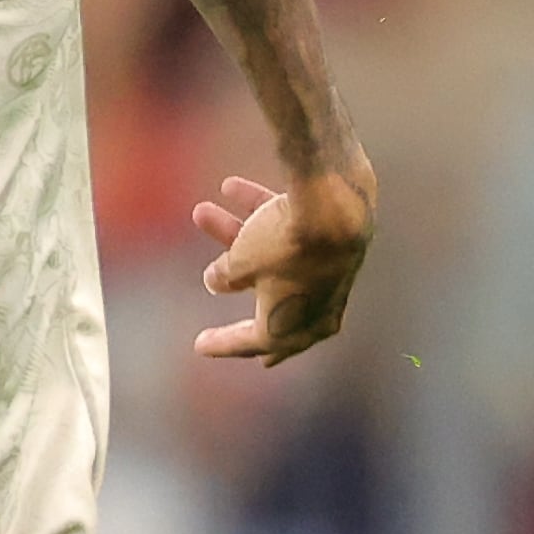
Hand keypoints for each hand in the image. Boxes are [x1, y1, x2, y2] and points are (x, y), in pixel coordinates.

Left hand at [193, 164, 374, 362]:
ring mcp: (325, 275)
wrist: (334, 206)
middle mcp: (312, 307)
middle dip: (234, 292)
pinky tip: (230, 187)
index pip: (251, 343)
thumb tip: (216, 282)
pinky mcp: (333, 242)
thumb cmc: (284, 246)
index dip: (222, 343)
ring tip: (200, 211)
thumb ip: (226, 276)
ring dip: (234, 234)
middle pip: (266, 303)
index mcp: (290, 328)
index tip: (200, 345)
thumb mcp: (242, 263)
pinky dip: (261, 212)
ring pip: (271, 257)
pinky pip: (289, 229)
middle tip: (227, 334)